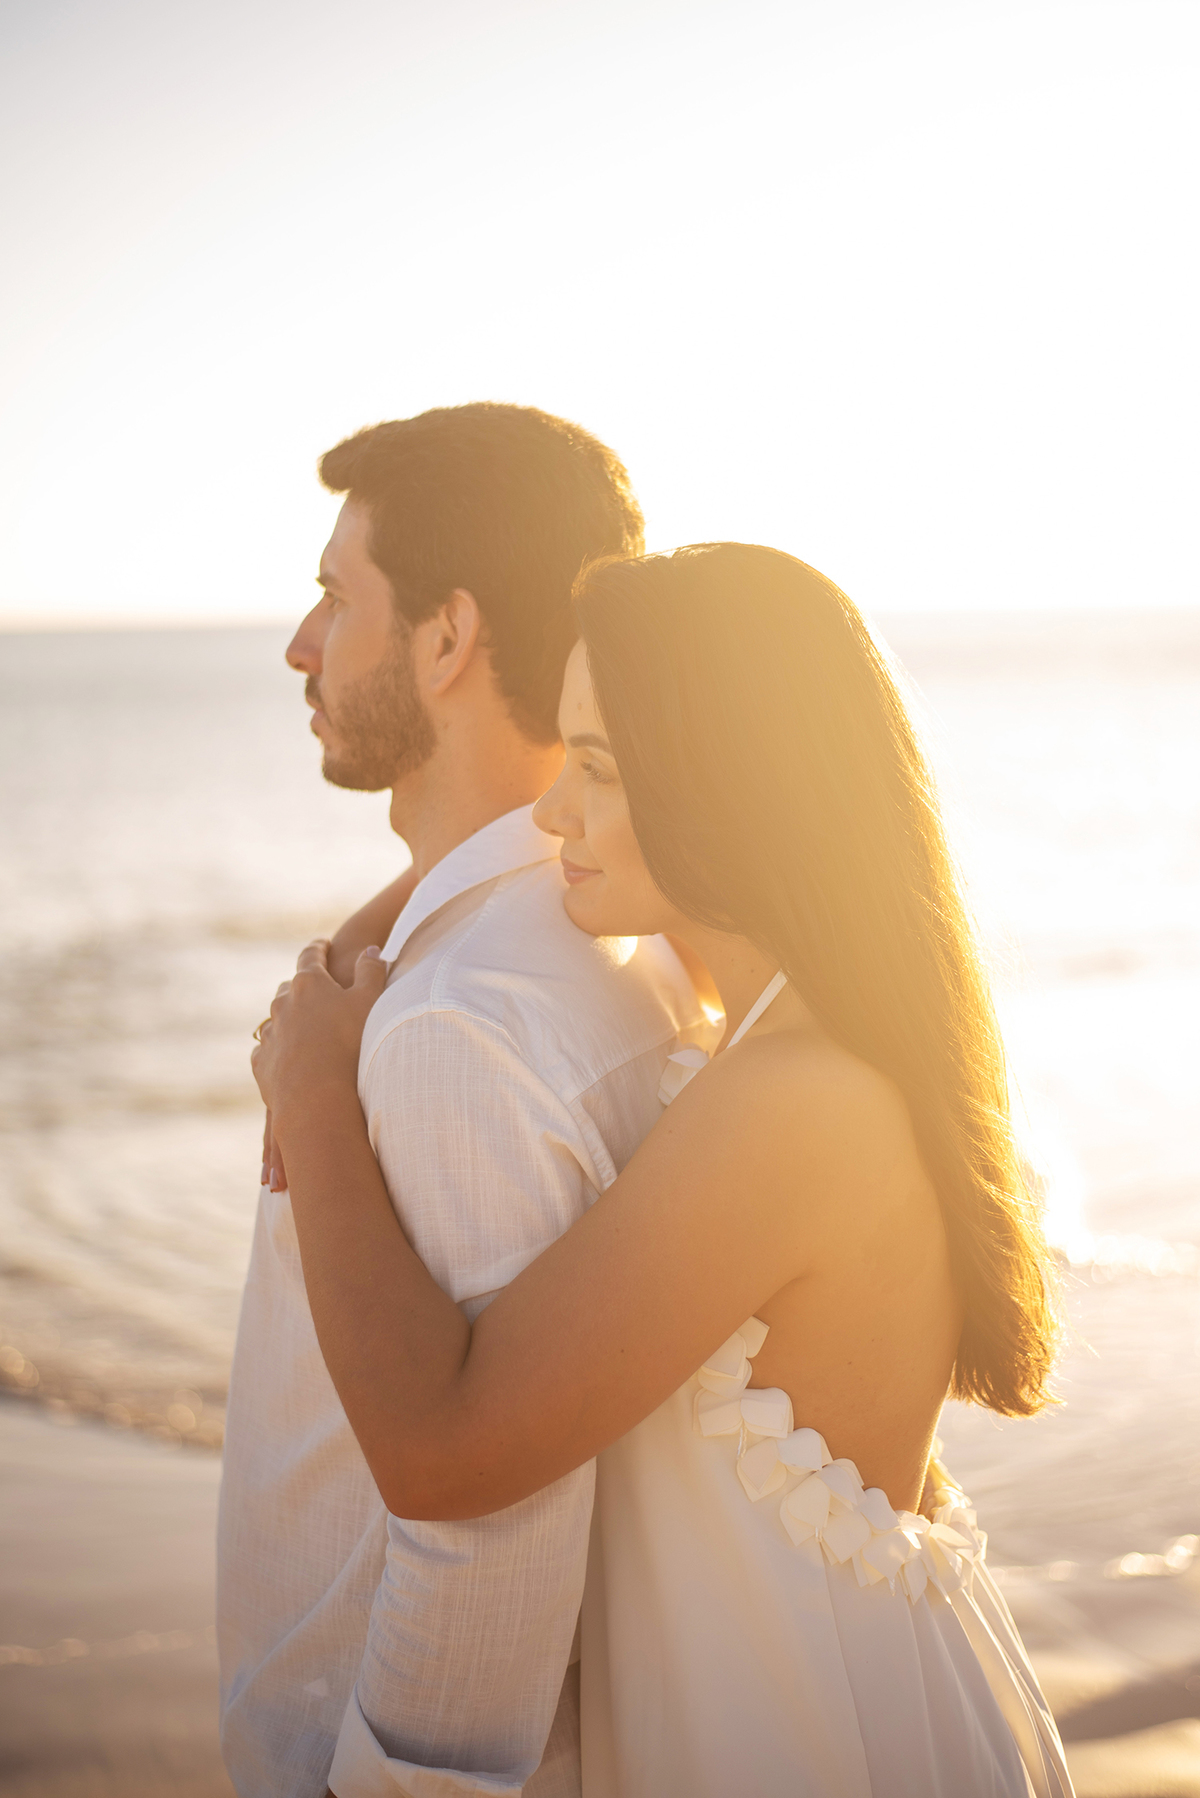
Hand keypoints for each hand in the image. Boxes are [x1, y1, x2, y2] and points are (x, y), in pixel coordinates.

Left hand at [251, 940, 388, 1132]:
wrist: (317, 1097)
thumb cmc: (350, 1044)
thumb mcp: (371, 1001)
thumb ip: (371, 971)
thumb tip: (371, 951)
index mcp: (308, 982)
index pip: (311, 955)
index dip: (318, 948)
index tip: (322, 944)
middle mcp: (282, 1003)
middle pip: (290, 986)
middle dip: (303, 985)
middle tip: (317, 989)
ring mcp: (269, 1033)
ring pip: (277, 1017)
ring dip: (290, 1017)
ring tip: (306, 1026)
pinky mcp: (262, 1061)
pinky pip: (269, 1048)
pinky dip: (280, 1047)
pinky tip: (292, 1056)